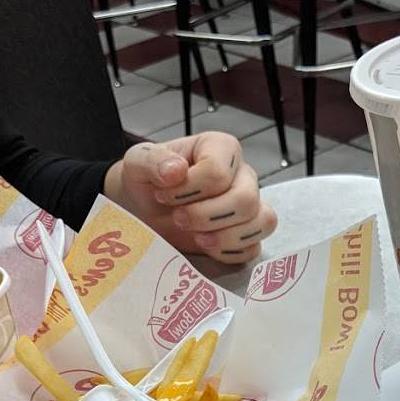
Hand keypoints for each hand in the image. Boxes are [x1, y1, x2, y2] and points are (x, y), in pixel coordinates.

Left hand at [104, 132, 276, 264]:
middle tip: (178, 219)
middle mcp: (242, 174)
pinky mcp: (247, 234)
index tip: (163, 194)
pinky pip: (253, 248)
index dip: (189, 190)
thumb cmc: (147, 181)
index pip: (219, 172)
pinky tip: (205, 246)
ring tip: (196, 237)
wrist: (144, 209)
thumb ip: (153, 161)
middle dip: (206, 216)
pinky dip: (229, 253)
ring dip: (223, 237)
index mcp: (221, 148)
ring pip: (261, 223)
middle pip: (245, 200)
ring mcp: (249, 206)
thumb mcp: (138, 162)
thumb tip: (176, 171)